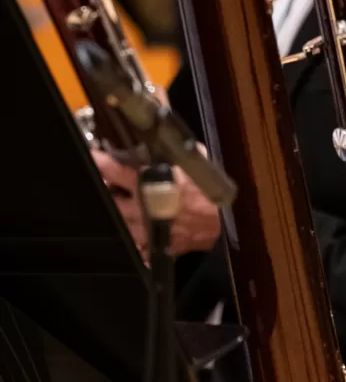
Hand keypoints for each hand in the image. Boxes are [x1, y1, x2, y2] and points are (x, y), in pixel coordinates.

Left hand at [92, 150, 221, 258]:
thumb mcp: (195, 163)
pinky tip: (133, 228)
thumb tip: (168, 138)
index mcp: (150, 184)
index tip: (90, 155)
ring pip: (116, 220)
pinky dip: (129, 236)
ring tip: (120, 202)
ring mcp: (143, 228)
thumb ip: (177, 151)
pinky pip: (133, 244)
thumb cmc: (207, 192)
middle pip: (109, 198)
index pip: (116, 171)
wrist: (219, 224)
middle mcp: (141, 207)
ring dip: (115, 210)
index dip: (100, 162)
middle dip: (103, 190)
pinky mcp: (150, 244)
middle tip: (104, 183)